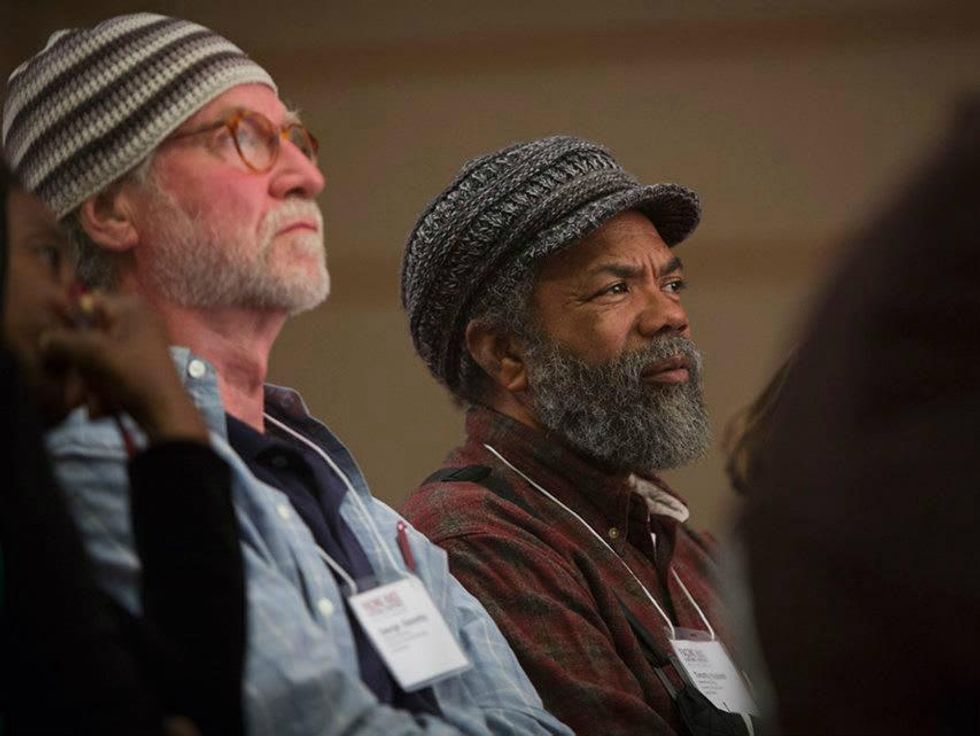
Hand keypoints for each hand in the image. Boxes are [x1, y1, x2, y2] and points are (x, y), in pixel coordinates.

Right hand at [38, 292, 208, 443]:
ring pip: (97, 358)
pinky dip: (101, 389)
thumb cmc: (134, 374)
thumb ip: (63, 341)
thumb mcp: (94, 353)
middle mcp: (137, 322)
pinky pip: (109, 373)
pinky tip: (98, 407)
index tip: (58, 342)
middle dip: (78, 364)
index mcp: (132, 308)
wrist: (165, 413)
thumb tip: (45, 340)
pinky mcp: (137, 368)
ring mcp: (139, 346)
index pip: (88, 302)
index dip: (71, 321)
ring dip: (86, 382)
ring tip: (81, 402)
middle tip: (70, 384)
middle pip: (90, 335)